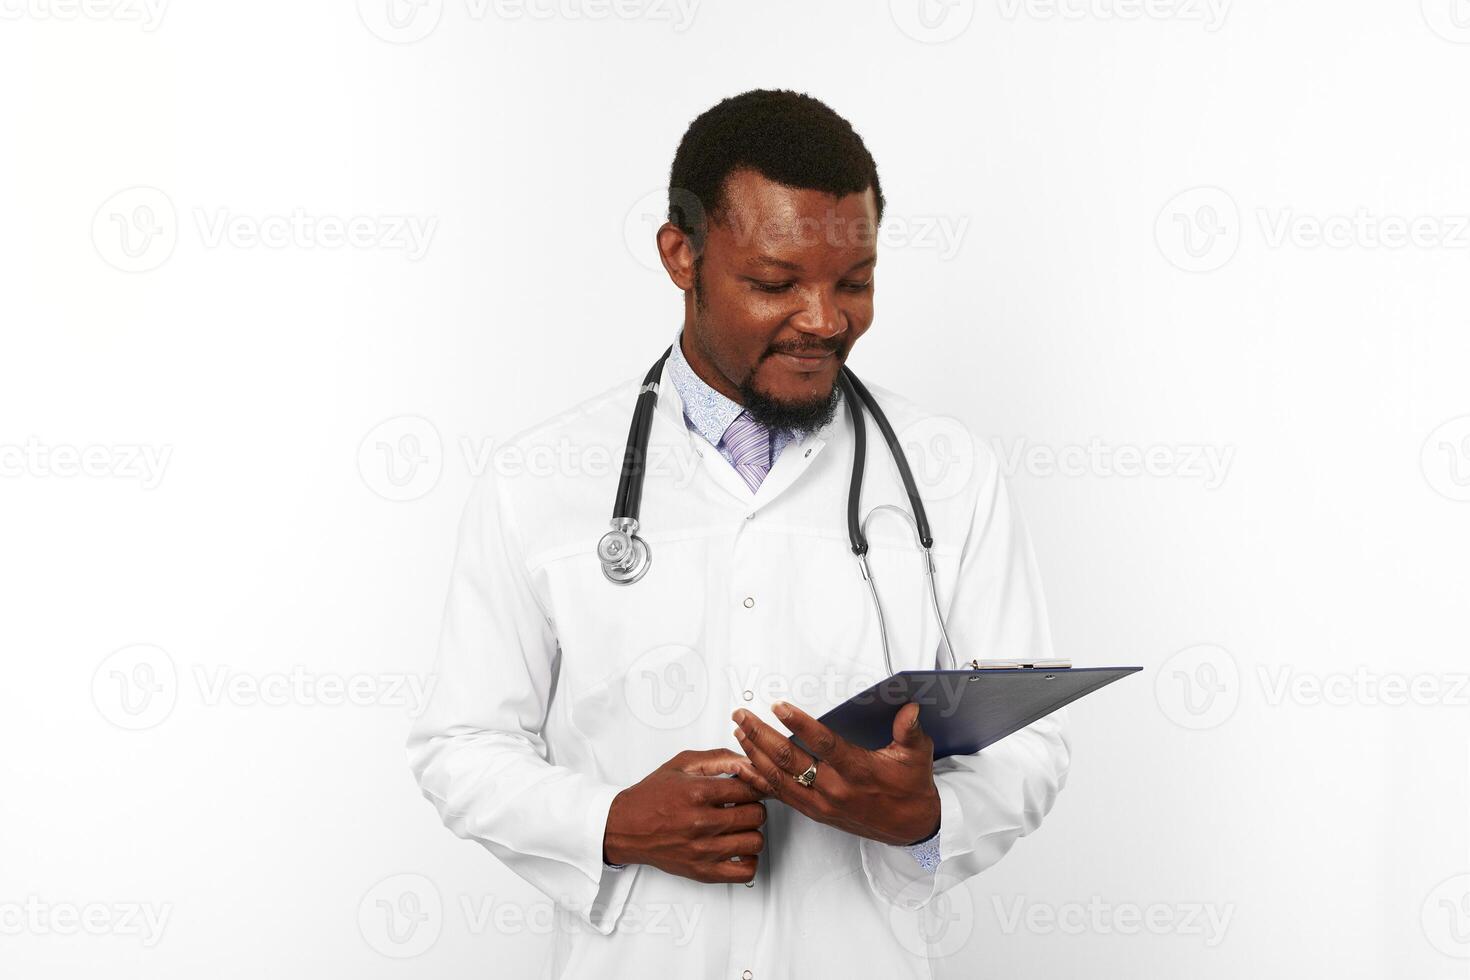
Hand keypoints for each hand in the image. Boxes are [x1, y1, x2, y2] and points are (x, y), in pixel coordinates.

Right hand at [602, 749, 767, 883]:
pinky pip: (745, 871)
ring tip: (739, 826)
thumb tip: (746, 761)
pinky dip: (749, 859)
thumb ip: (717, 758)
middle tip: (744, 805)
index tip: (752, 787)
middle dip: (754, 806)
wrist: (625, 828)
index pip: (749, 789)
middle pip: (756, 815)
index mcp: (697, 793)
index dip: (755, 786)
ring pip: (755, 841)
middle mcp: (701, 823)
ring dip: (752, 831)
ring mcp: (703, 850)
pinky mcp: (703, 872)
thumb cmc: (651, 797)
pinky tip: (738, 848)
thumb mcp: (681, 765)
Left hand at [732, 701, 939, 846]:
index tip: (779, 707)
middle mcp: (835, 789)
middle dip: (761, 735)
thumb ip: (909, 730)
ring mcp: (821, 803)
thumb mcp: (916, 755)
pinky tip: (745, 766)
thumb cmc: (911, 788)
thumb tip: (911, 708)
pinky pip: (781, 796)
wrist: (909, 827)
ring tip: (739, 732)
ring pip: (779, 779)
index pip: (823, 744)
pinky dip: (760, 780)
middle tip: (742, 715)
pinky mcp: (815, 812)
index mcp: (858, 770)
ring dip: (755, 754)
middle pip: (790, 760)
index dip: (799, 724)